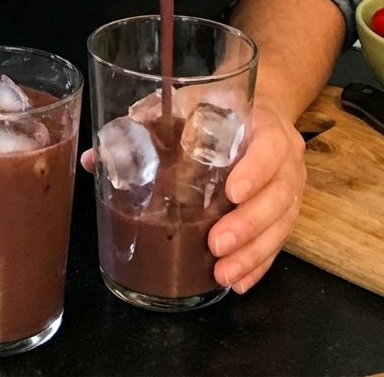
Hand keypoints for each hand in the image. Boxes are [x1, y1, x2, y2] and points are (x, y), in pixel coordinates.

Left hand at [80, 100, 304, 295]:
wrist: (261, 107)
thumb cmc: (218, 104)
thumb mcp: (189, 101)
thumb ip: (147, 123)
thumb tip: (94, 159)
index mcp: (264, 124)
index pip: (270, 146)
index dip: (255, 169)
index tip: (232, 190)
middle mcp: (285, 159)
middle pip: (278, 195)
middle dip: (248, 224)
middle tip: (216, 244)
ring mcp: (289, 187)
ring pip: (281, 224)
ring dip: (252, 253)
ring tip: (223, 273)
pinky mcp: (285, 211)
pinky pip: (279, 242)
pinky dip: (260, 264)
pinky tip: (239, 281)